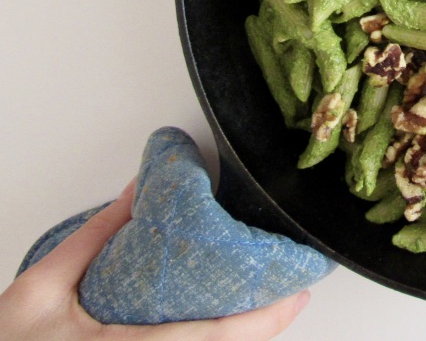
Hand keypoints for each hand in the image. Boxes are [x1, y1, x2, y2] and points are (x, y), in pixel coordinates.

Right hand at [0, 180, 309, 340]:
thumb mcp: (40, 288)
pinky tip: (228, 328)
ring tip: (269, 308)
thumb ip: (93, 238)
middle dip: (263, 328)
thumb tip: (139, 190)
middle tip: (295, 295)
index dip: (261, 322)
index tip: (294, 296)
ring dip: (242, 338)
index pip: (211, 340)